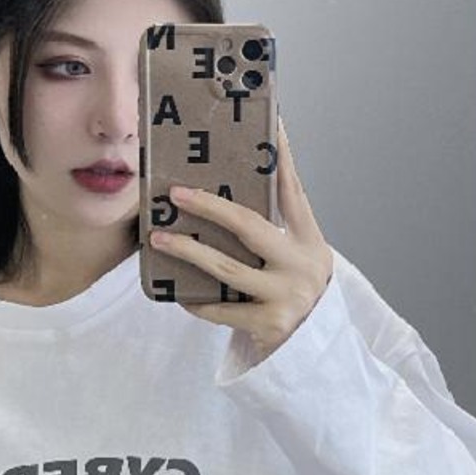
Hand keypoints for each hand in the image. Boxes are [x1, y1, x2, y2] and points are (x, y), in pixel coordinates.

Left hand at [163, 123, 333, 357]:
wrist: (316, 351)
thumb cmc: (297, 292)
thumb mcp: (299, 258)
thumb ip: (275, 232)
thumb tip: (227, 192)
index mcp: (311, 241)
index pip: (293, 190)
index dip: (281, 156)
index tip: (270, 123)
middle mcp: (302, 265)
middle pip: (249, 225)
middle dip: (209, 206)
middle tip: (176, 193)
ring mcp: (286, 296)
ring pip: (227, 268)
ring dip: (188, 250)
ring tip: (159, 237)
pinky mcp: (268, 325)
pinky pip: (221, 309)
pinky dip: (196, 301)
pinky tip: (177, 292)